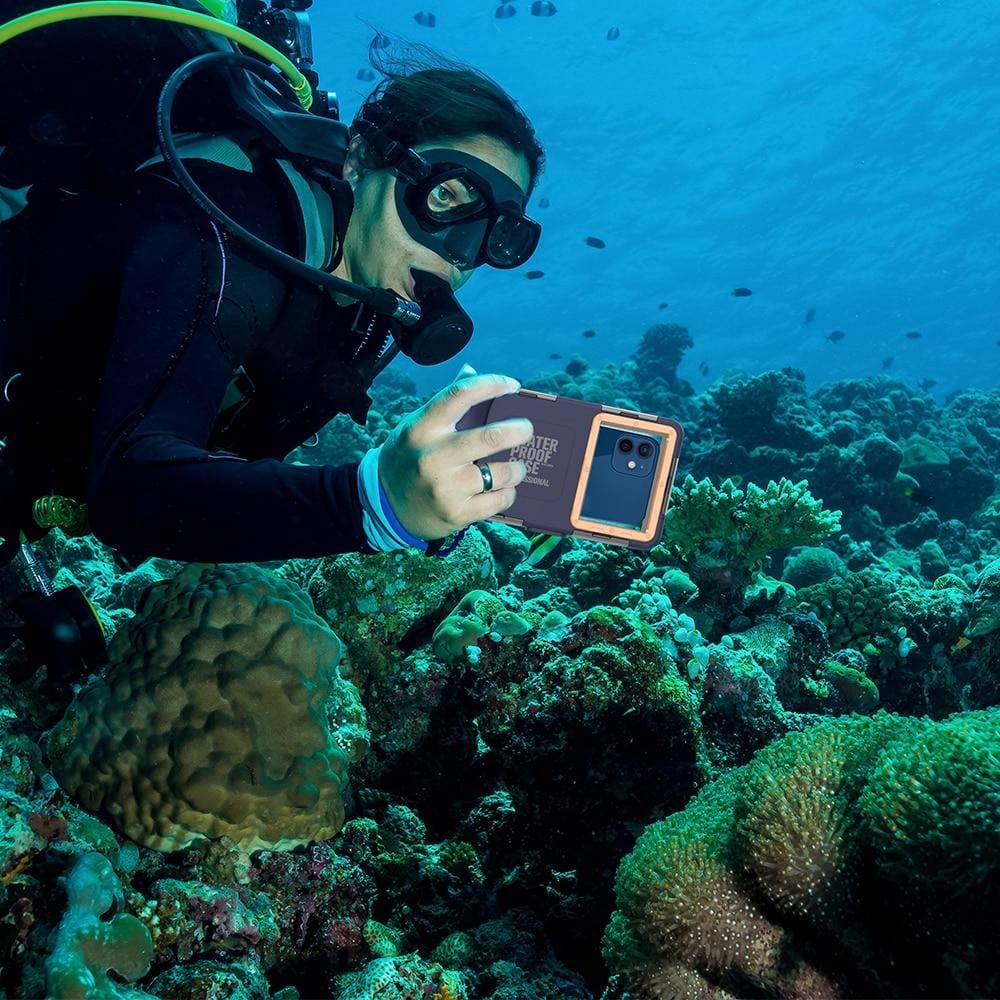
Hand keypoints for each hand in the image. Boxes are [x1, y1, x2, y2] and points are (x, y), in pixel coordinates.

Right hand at [379, 363, 532, 538]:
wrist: (387, 506)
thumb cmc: (408, 459)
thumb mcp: (416, 426)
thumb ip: (446, 402)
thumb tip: (471, 370)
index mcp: (422, 428)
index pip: (460, 395)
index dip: (491, 384)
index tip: (512, 385)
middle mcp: (433, 456)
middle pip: (490, 437)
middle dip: (518, 431)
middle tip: (527, 429)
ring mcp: (445, 487)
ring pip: (501, 473)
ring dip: (516, 469)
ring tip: (516, 467)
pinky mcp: (456, 513)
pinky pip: (499, 500)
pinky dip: (508, 493)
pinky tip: (504, 489)